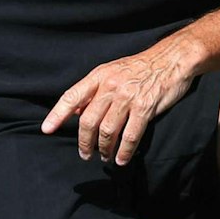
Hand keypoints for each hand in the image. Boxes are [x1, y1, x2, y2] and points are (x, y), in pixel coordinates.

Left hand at [41, 39, 199, 163]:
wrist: (172, 59)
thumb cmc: (140, 68)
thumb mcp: (112, 71)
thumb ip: (94, 91)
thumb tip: (76, 111)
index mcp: (99, 76)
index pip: (72, 96)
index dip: (57, 114)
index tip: (47, 129)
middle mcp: (111, 86)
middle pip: (88, 121)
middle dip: (84, 142)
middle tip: (85, 155)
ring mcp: (128, 97)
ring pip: (107, 130)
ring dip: (103, 149)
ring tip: (104, 157)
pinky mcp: (145, 107)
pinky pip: (130, 136)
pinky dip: (124, 152)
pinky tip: (122, 159)